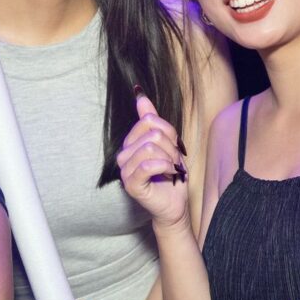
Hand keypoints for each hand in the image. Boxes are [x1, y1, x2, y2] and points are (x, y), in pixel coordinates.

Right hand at [117, 92, 187, 230]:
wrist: (175, 203)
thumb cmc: (171, 175)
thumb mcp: (167, 142)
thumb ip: (153, 120)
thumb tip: (140, 95)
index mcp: (131, 142)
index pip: (149, 120)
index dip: (169, 132)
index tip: (173, 147)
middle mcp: (124, 155)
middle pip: (152, 133)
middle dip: (171, 147)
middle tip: (173, 162)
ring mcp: (125, 170)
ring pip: (151, 148)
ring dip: (169, 159)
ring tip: (171, 169)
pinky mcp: (131, 184)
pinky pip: (148, 165)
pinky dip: (165, 167)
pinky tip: (169, 174)